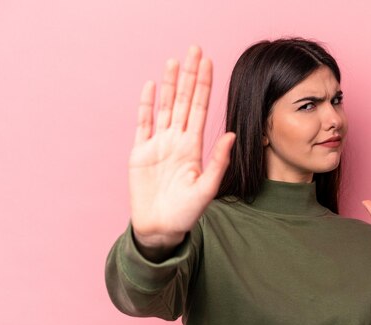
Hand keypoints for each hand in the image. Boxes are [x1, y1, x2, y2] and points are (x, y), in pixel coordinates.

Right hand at [129, 46, 234, 251]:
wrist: (161, 228)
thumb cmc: (186, 213)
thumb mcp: (207, 188)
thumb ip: (218, 161)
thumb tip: (230, 134)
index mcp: (193, 147)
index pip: (200, 108)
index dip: (203, 85)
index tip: (208, 63)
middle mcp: (177, 140)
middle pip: (183, 101)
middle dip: (189, 76)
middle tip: (194, 50)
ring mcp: (158, 144)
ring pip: (164, 107)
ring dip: (168, 84)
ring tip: (172, 61)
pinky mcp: (139, 152)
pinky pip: (142, 123)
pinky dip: (145, 105)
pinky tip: (149, 86)